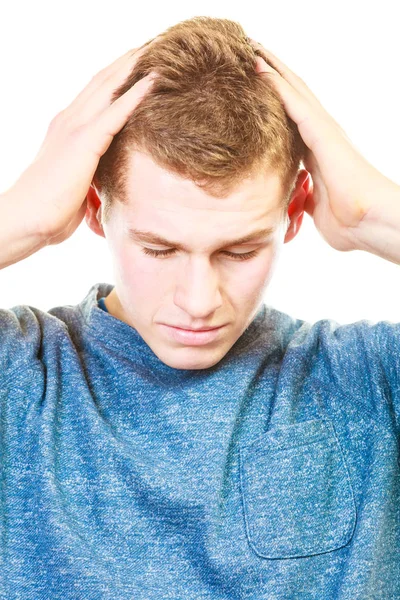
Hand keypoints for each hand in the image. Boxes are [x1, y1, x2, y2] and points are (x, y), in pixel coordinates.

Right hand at [6, 43, 156, 245]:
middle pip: (103, 82)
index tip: (139, 63)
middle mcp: (70, 121)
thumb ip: (93, 174)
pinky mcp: (84, 142)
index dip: (117, 76)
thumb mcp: (78, 184)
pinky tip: (154, 79)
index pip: (96, 94)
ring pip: (109, 87)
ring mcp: (75, 128)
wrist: (29, 218)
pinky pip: (116, 112)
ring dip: (134, 66)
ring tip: (158, 48)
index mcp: (68, 129)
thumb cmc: (52, 209)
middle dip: (128, 62)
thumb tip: (106, 186)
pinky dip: (135, 94)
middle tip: (153, 45)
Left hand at [250, 41, 398, 251]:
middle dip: (273, 77)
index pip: (291, 121)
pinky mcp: (323, 132)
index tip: (253, 88)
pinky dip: (276, 85)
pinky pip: (295, 103)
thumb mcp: (314, 208)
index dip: (274, 103)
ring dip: (272, 70)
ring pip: (293, 92)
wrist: (369, 222)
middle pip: (293, 98)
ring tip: (251, 49)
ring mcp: (324, 131)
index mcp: (317, 154)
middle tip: (249, 54)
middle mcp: (321, 137)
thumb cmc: (348, 222)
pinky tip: (259, 69)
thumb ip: (302, 199)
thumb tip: (294, 203)